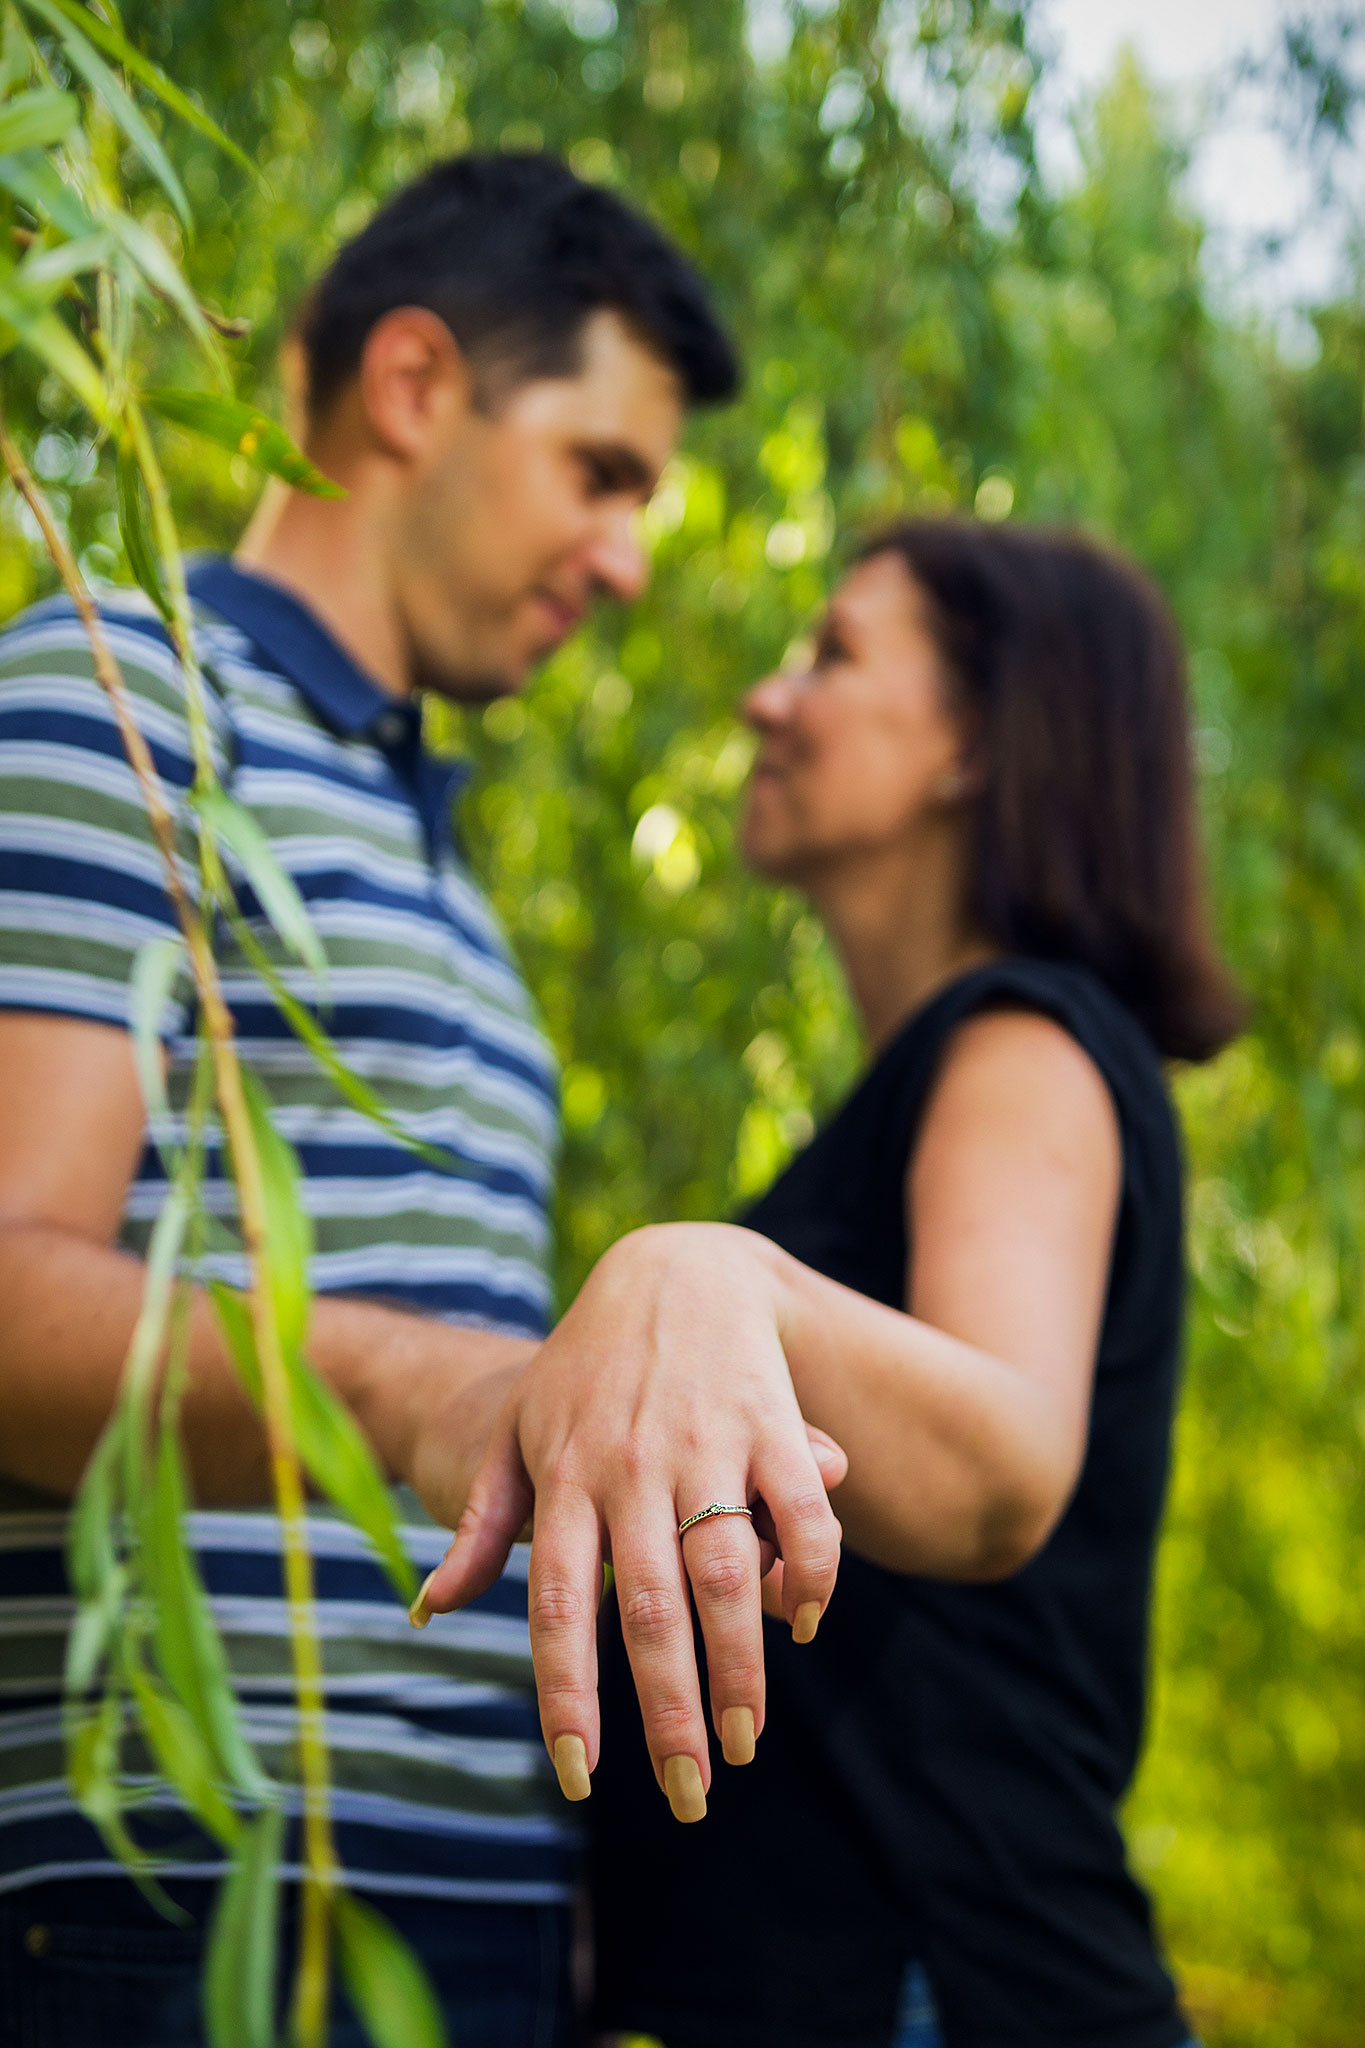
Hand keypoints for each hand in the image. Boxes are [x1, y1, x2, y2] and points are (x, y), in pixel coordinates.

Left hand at [412, 1223, 845, 1821]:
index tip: (579, 1776)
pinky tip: (805, 1626)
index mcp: (565, 1478)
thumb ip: (480, 1523)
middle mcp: (633, 1466)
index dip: (567, 1694)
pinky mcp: (770, 1421)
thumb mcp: (518, 1433)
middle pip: (649, 1608)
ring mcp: (706, 1442)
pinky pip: (800, 1510)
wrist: (672, 1269)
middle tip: (689, 1795)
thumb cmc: (583, 1366)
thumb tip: (428, 1611)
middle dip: (669, 1711)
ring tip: (745, 1743)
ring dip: (741, 1665)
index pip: (557, 1605)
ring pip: (726, 1571)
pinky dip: (811, 1570)